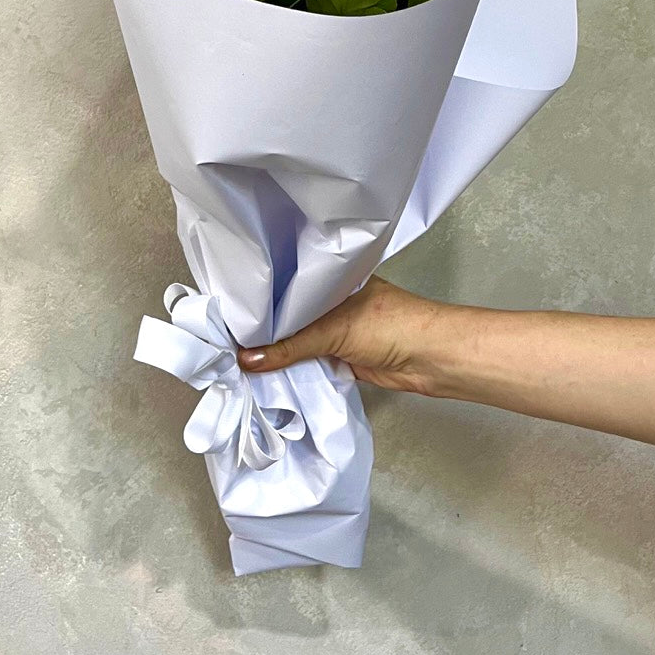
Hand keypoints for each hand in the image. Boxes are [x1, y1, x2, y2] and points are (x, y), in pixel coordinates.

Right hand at [237, 275, 454, 394]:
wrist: (430, 359)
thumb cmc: (391, 325)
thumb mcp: (333, 329)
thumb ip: (289, 346)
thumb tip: (245, 359)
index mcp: (330, 280)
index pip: (286, 286)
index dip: (260, 298)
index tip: (227, 311)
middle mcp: (330, 302)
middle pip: (289, 317)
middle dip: (264, 329)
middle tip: (224, 338)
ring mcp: (336, 330)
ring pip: (297, 341)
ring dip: (276, 352)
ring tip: (235, 358)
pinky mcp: (341, 357)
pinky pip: (308, 361)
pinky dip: (292, 369)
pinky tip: (265, 374)